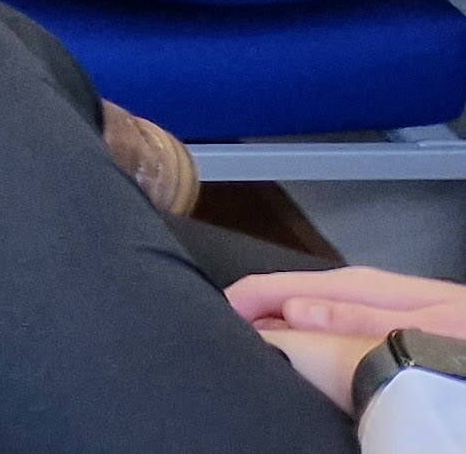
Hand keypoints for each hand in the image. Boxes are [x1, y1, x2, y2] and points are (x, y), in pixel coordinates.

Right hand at [233, 268, 465, 412]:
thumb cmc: (464, 334)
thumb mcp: (423, 324)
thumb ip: (359, 318)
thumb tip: (290, 312)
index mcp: (353, 284)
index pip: (272, 286)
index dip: (235, 306)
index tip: (207, 329)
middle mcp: (348, 293)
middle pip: (280, 302)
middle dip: (249, 321)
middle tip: (220, 350)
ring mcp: (356, 311)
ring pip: (297, 319)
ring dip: (272, 335)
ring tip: (246, 358)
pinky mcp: (366, 330)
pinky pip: (318, 335)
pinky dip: (298, 346)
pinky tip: (290, 362)